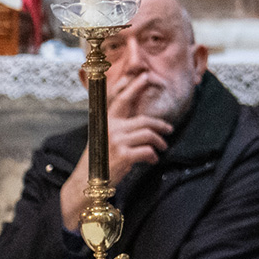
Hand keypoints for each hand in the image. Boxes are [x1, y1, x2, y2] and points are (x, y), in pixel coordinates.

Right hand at [58, 77, 171, 228]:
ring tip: (162, 147)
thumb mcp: (104, 138)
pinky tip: (152, 160)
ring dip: (160, 142)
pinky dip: (153, 156)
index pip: (121, 100)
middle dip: (160, 124)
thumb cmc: (99, 160)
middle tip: (170, 129)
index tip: (145, 76)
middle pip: (144, 120)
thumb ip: (119, 127)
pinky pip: (147, 150)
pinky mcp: (123, 155)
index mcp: (106, 121)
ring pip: (148, 134)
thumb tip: (140, 122)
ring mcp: (117, 141)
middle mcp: (111, 128)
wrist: (88, 182)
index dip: (134, 87)